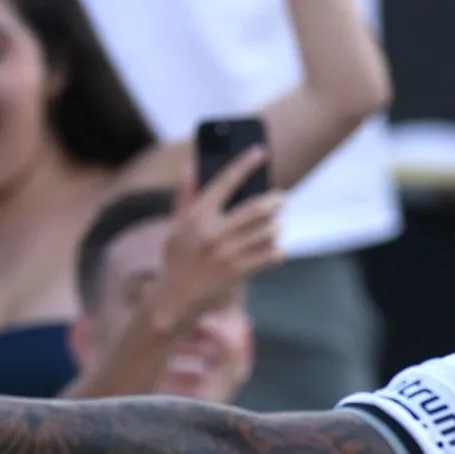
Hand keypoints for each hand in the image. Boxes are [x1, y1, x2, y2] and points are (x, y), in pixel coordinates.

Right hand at [144, 147, 286, 332]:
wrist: (174, 300)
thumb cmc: (177, 259)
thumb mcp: (177, 225)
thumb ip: (187, 195)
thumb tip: (192, 164)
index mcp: (197, 215)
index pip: (225, 181)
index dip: (245, 164)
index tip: (260, 151)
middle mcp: (213, 232)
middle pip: (256, 208)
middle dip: (274, 201)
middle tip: (281, 198)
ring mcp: (228, 253)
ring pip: (267, 232)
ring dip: (276, 227)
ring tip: (276, 225)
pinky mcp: (239, 272)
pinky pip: (270, 256)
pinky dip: (276, 251)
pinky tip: (275, 249)